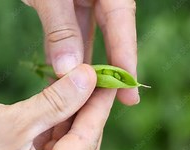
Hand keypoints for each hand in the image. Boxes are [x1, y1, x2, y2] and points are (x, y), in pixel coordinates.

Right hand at [0, 65, 115, 149]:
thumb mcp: (12, 123)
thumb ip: (55, 103)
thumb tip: (87, 79)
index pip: (86, 141)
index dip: (99, 108)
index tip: (109, 82)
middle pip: (81, 141)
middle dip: (89, 109)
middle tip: (97, 80)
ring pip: (67, 137)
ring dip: (74, 109)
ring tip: (81, 83)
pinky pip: (51, 134)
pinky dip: (57, 114)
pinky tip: (61, 95)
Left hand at [22, 0, 138, 104]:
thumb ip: (60, 28)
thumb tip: (68, 70)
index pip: (121, 23)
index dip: (126, 57)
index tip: (129, 88)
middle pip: (110, 36)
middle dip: (112, 68)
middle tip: (122, 101)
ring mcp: (81, 3)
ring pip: (87, 39)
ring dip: (84, 67)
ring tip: (88, 98)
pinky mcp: (65, 9)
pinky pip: (67, 36)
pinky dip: (64, 56)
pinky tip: (62, 77)